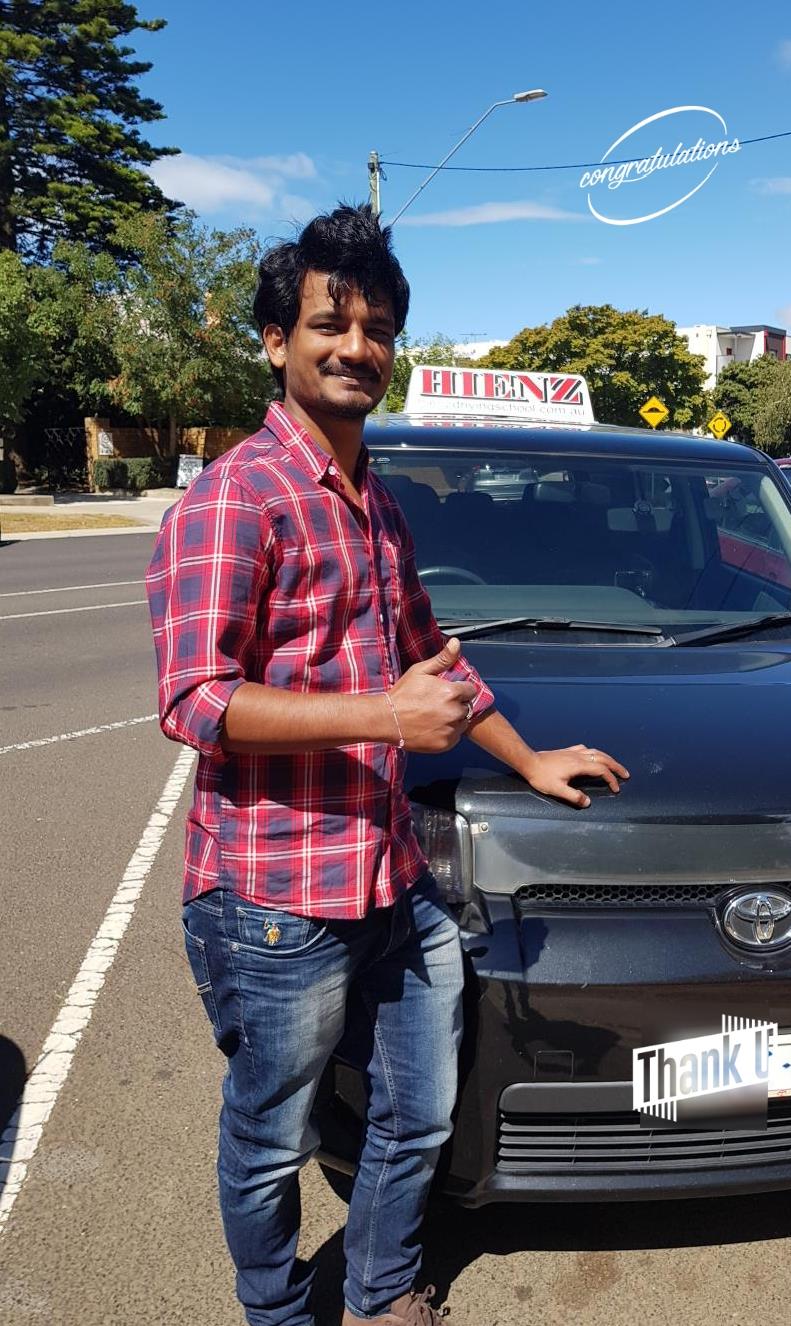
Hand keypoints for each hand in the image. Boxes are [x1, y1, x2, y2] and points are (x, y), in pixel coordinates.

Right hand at [387, 638, 476, 752]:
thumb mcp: (420, 671)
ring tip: (435, 716)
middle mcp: (454, 712)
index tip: (449, 692)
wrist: (386, 720)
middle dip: (456, 704)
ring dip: (454, 720)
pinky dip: (448, 733)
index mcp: (451, 692)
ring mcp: (450, 730)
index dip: (460, 690)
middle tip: (438, 705)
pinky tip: (433, 727)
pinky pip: (455, 737)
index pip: (471, 690)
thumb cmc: (402, 695)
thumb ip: (442, 659)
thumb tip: (456, 643)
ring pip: (462, 723)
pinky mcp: (445, 744)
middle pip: (467, 707)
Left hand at [525, 744, 629, 807]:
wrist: (528, 762)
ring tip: (614, 765)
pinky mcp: (567, 751)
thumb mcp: (557, 790)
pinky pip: (585, 749)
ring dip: (607, 758)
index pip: (601, 771)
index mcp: (578, 765)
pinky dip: (594, 752)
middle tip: (626, 774)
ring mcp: (573, 752)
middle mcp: (578, 756)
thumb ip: (574, 796)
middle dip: (616, 766)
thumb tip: (588, 802)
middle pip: (603, 758)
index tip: (616, 789)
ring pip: (595, 752)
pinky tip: (592, 755)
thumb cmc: (541, 776)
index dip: (611, 779)